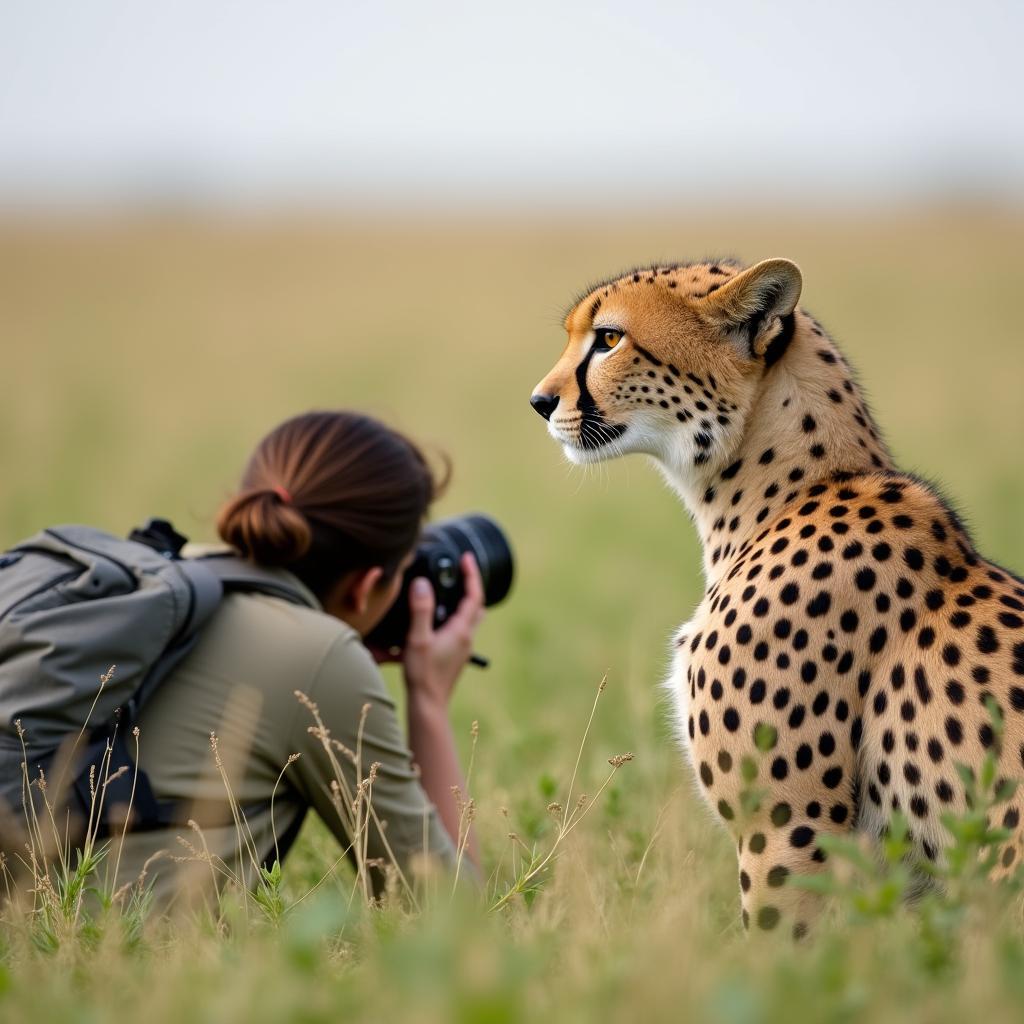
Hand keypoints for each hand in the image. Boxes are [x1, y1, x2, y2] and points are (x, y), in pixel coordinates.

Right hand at [402, 552, 484, 708]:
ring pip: (469, 619)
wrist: (428, 705)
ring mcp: (462, 648)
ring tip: (448, 592)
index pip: (474, 595)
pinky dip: (453, 619)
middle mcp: (466, 638)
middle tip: (460, 572)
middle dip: (470, 587)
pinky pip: (459, 631)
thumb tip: (423, 584)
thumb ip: (421, 610)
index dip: (472, 574)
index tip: (467, 558)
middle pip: (476, 606)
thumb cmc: (423, 674)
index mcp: (461, 630)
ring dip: (462, 603)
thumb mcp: (418, 639)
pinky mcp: (455, 656)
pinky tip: (437, 621)